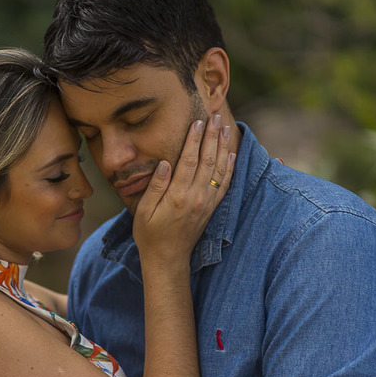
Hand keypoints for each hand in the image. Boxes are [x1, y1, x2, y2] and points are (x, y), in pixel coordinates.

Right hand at [133, 114, 234, 263]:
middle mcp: (196, 197)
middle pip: (207, 160)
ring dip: (223, 146)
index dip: (194, 140)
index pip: (188, 160)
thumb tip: (165, 163)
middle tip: (215, 117)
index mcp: (178, 195)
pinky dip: (230, 167)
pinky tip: (231, 154)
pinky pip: (224, 184)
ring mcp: (207, 203)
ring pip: (219, 169)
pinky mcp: (212, 208)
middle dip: (212, 136)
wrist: (168, 259)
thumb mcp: (144, 212)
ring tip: (225, 128)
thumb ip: (156, 186)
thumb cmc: (150, 235)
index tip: (198, 122)